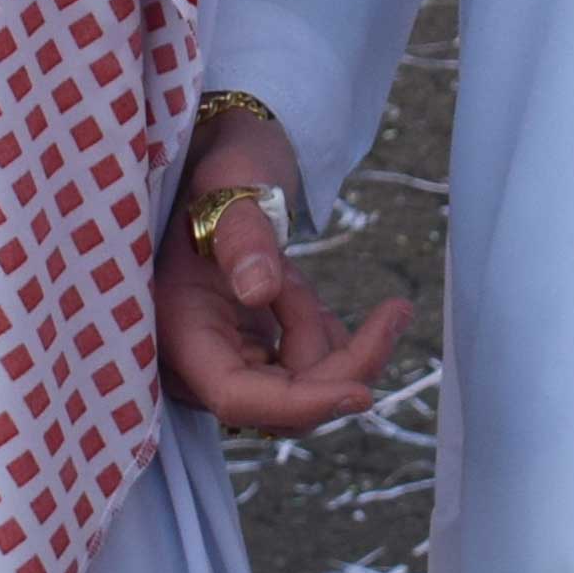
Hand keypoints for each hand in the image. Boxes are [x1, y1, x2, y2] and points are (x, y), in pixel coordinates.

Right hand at [153, 97, 409, 433]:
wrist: (227, 173)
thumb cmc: (225, 167)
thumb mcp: (231, 180)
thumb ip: (244, 233)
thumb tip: (260, 291)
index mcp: (178, 326)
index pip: (236, 396)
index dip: (297, 405)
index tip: (361, 393)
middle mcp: (197, 360)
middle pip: (284, 402)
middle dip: (343, 361)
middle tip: (395, 310)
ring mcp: (226, 363)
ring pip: (306, 388)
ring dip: (330, 336)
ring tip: (300, 276)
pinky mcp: (253, 360)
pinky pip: (312, 372)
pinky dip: (331, 340)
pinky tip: (306, 298)